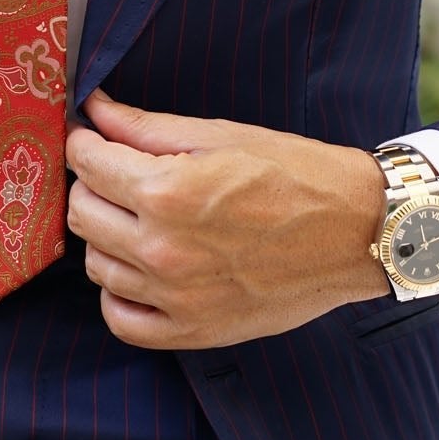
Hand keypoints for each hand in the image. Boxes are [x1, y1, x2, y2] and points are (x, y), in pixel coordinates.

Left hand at [64, 92, 390, 348]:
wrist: (356, 231)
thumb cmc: (295, 174)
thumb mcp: (220, 135)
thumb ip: (145, 127)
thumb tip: (94, 109)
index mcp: (167, 192)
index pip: (87, 163)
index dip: (84, 142)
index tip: (92, 138)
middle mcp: (163, 249)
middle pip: (82, 214)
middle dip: (92, 185)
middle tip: (118, 173)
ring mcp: (176, 297)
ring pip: (96, 266)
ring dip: (106, 236)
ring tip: (139, 218)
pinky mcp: (193, 330)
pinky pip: (121, 320)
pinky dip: (119, 295)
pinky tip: (140, 270)